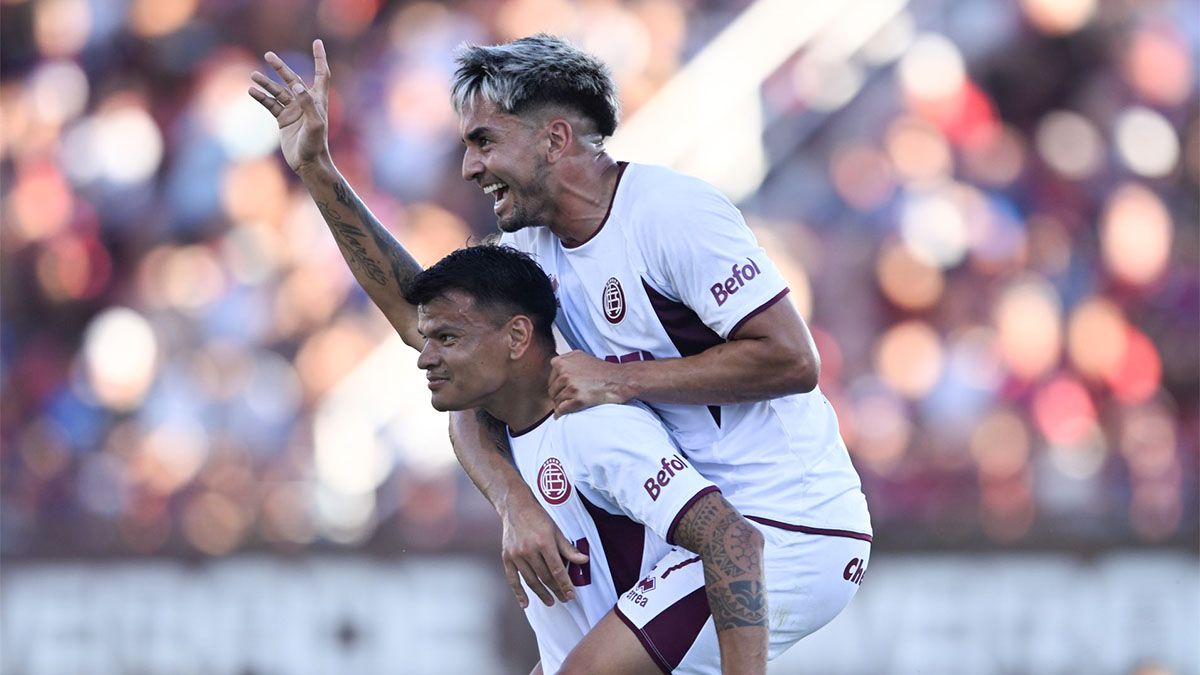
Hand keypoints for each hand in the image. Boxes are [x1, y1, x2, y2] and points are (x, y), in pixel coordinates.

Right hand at [248, 39, 330, 172]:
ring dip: (266, 84)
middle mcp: (305, 103)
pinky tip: (251, 92)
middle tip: (269, 56)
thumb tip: (295, 85)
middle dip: (281, 68)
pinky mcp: (283, 120)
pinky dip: (261, 98)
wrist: (308, 163)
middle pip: (293, 79)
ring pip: (278, 92)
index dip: (320, 58)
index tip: (317, 42)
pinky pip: (270, 105)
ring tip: (253, 76)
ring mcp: (293, 111)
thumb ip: (307, 103)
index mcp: (318, 100)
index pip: (321, 74)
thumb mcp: (314, 124)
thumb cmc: (315, 144)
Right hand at [500, 490, 588, 607]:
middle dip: (556, 590)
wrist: (515, 507)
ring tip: (550, 602)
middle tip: (564, 599)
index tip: (571, 595)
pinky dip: (519, 593)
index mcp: (544, 542)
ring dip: (541, 594)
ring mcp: (516, 555)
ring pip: (531, 580)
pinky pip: (513, 579)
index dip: (565, 584)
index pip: (557, 569)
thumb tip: (584, 560)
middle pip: (545, 576)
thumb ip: (568, 548)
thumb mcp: (556, 530)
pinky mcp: (507, 557)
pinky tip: (525, 603)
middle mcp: (529, 550)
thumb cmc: (538, 518)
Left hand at [549, 350, 632, 416]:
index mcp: (563, 360)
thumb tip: (555, 370)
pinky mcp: (577, 398)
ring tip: (571, 405)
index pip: (552, 377)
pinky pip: (561, 409)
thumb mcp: (582, 357)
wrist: (620, 380)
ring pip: (557, 400)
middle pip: (552, 390)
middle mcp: (565, 370)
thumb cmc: (603, 371)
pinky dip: (561, 414)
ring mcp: (570, 384)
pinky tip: (562, 415)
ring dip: (561, 405)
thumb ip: (567, 362)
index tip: (564, 390)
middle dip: (559, 396)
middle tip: (568, 400)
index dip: (558, 386)